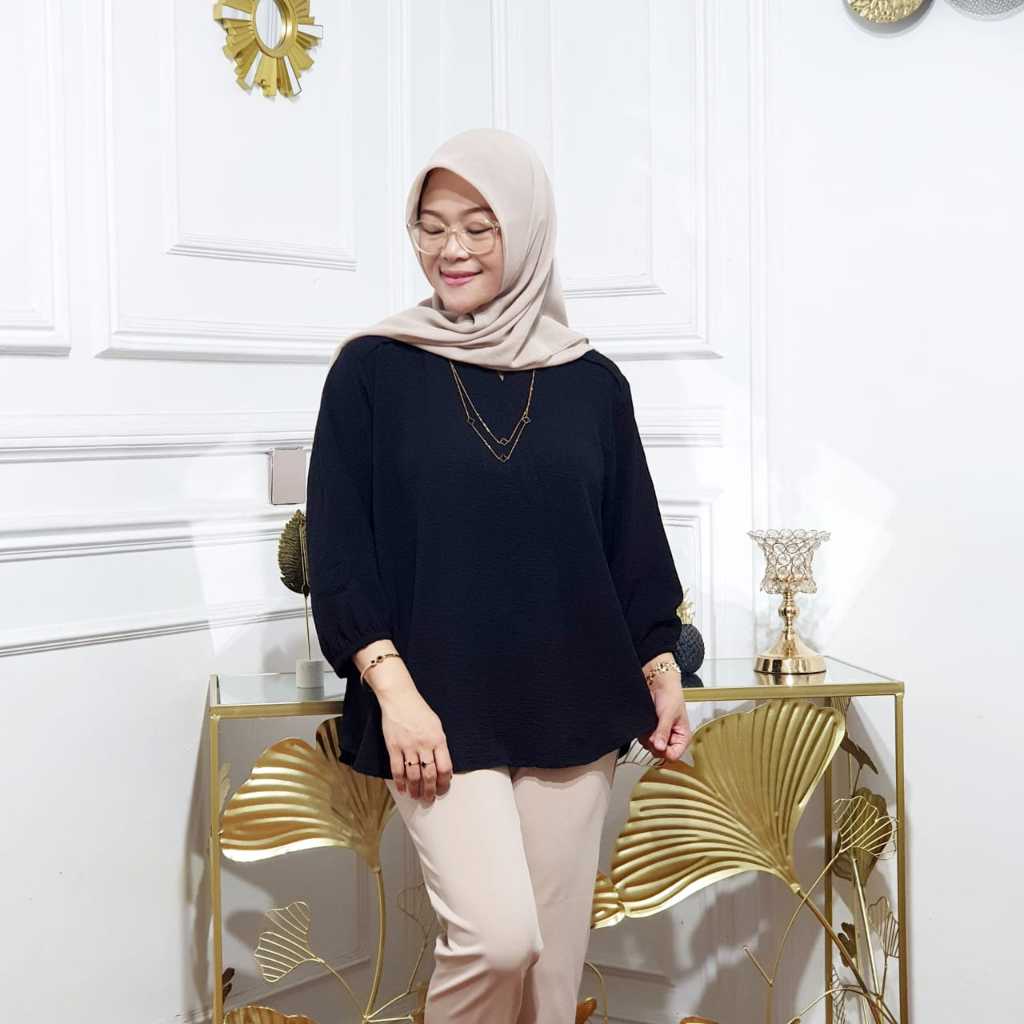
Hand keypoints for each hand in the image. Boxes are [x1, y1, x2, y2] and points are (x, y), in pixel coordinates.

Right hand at [353, 642, 453, 803]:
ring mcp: (408, 746)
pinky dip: (400, 782)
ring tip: (416, 797)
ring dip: (416, 789)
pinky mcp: (393, 746)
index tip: (443, 789)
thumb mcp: (436, 725)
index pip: (445, 767)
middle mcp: (424, 744)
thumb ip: (439, 744)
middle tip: (429, 799)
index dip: (445, 782)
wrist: (400, 698)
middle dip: (430, 790)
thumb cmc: (419, 710)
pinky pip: (397, 769)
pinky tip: (402, 789)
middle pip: (430, 775)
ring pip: (414, 775)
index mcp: (438, 739)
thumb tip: (442, 765)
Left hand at [638, 669, 691, 761]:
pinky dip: (643, 733)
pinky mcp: (651, 731)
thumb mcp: (668, 714)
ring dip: (647, 737)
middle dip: (654, 743)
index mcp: (682, 737)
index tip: (658, 743)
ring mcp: (661, 736)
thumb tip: (659, 747)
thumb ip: (663, 731)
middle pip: (660, 754)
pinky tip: (647, 723)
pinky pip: (644, 740)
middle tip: (654, 730)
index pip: (673, 755)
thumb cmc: (671, 695)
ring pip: (651, 747)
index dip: (664, 751)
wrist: (659, 683)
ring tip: (652, 723)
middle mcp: (672, 738)